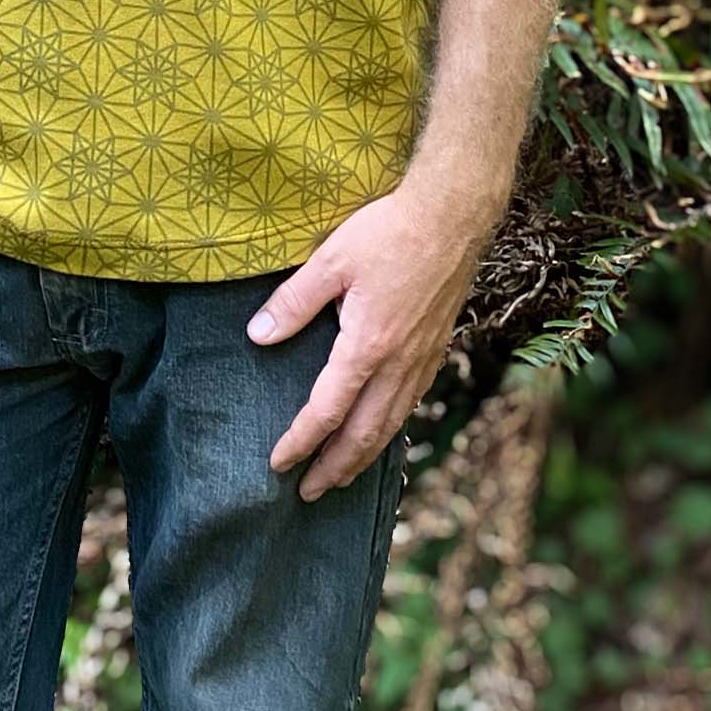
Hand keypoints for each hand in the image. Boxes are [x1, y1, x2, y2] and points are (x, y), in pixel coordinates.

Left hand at [245, 171, 497, 499]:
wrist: (453, 216)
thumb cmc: (389, 231)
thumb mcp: (331, 260)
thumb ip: (293, 302)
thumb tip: (258, 337)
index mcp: (368, 346)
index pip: (327, 411)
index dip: (301, 442)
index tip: (278, 464)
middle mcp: (399, 363)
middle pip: (363, 433)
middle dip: (334, 468)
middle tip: (307, 494)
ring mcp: (422, 359)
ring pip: (391, 424)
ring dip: (363, 456)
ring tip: (341, 477)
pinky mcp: (436, 348)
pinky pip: (411, 403)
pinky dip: (390, 429)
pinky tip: (380, 430)